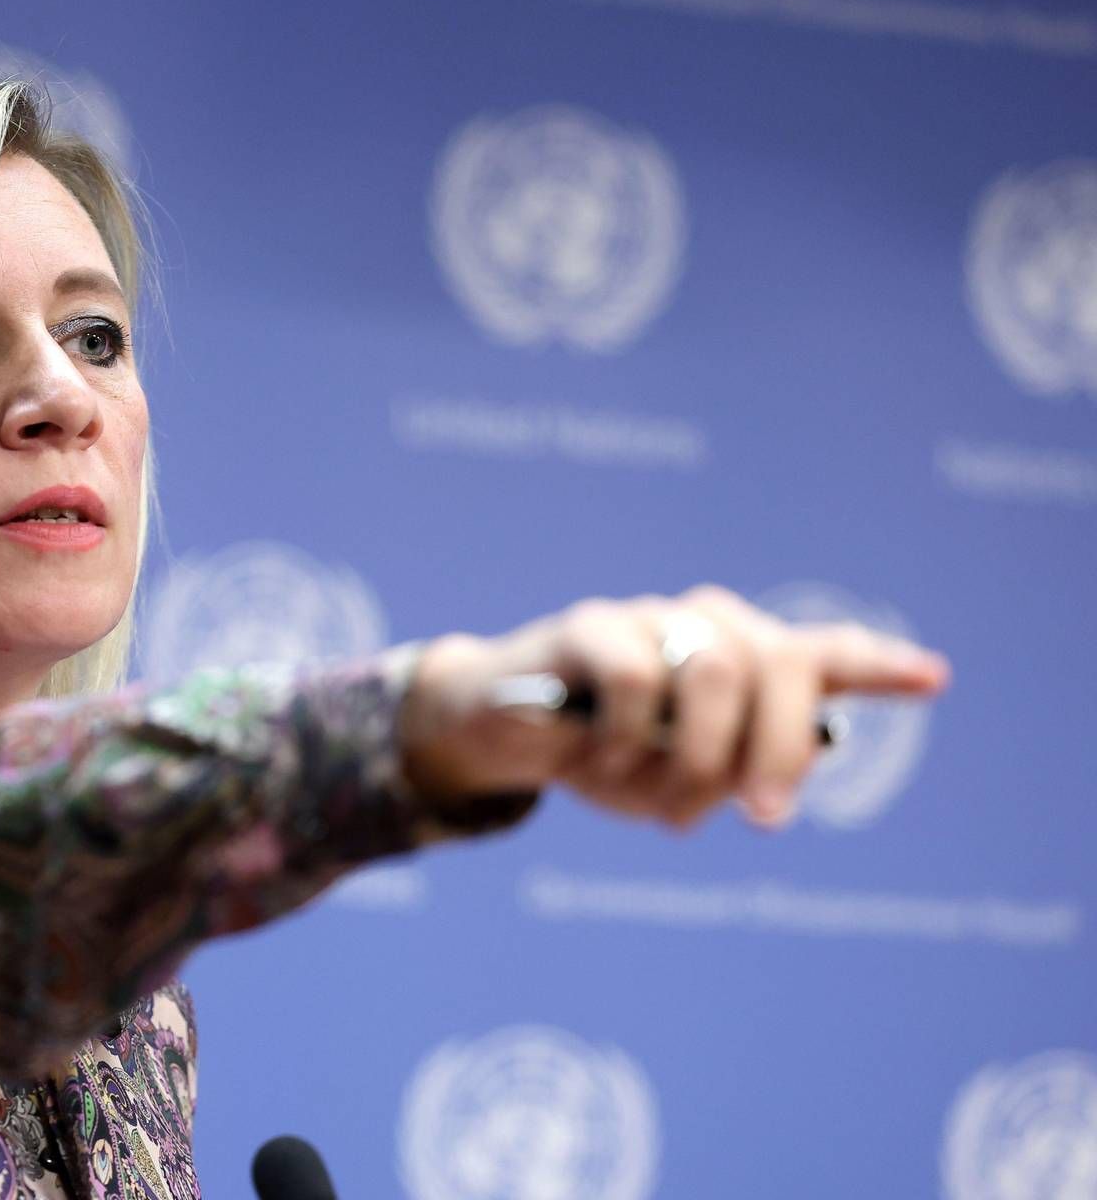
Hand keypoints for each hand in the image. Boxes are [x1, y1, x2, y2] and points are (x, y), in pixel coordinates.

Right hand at [397, 585, 951, 830]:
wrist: (501, 734)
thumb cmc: (603, 757)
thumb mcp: (673, 782)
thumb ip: (727, 773)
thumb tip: (758, 776)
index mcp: (740, 665)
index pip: (821, 654)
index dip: (879, 666)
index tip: (933, 679)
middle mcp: (707, 627)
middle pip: (777, 665)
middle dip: (780, 747)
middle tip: (765, 817)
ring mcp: (650, 618)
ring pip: (715, 670)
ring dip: (695, 754)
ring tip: (660, 804)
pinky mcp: (590, 624)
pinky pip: (635, 673)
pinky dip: (626, 734)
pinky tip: (597, 761)